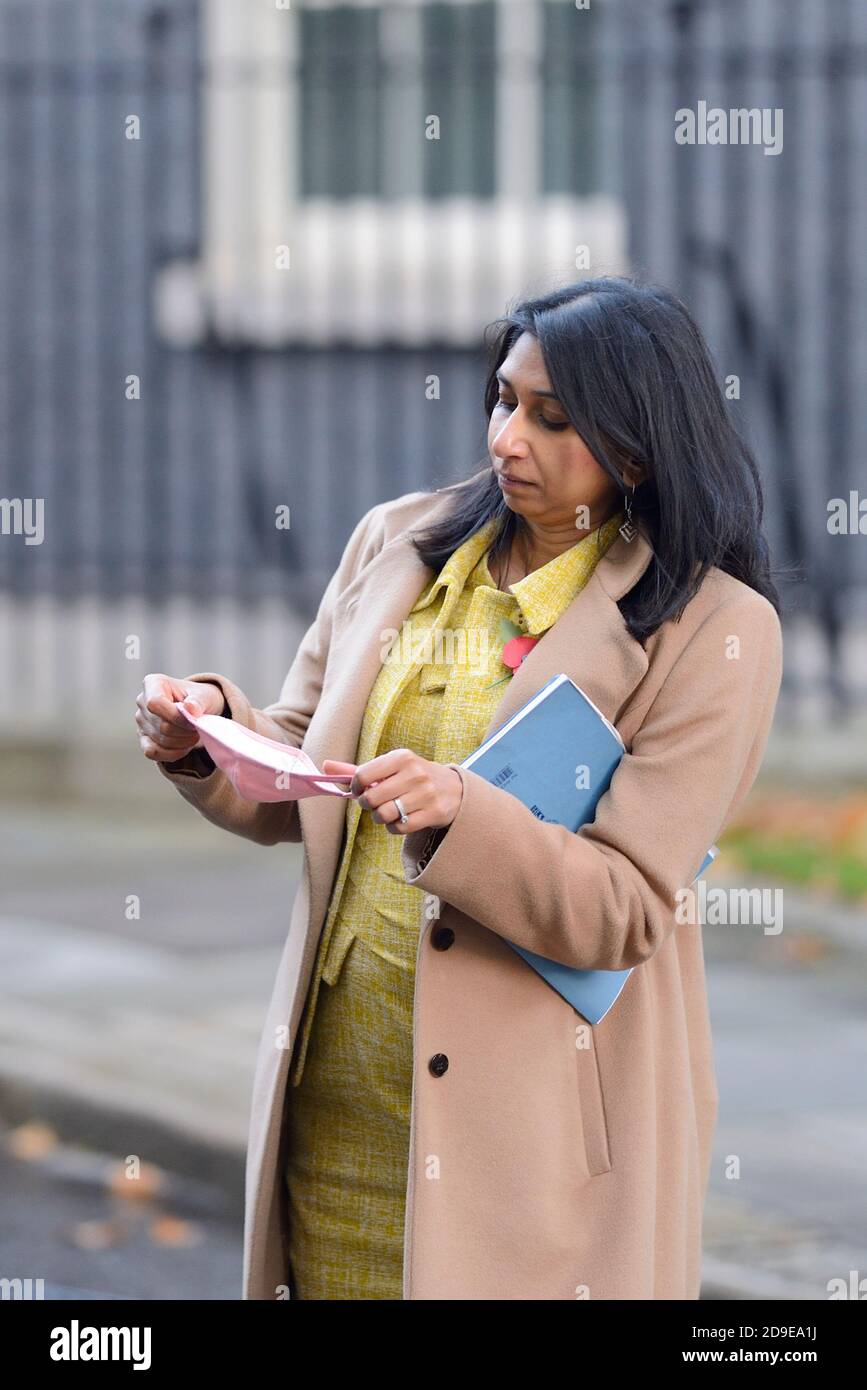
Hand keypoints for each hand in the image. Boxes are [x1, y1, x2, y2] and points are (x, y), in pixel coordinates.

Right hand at [135, 673, 224, 762]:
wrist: (197, 709)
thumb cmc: (199, 699)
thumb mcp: (204, 696)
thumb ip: (198, 702)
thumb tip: (190, 709)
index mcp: (153, 684)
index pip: (155, 703)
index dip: (175, 716)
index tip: (193, 721)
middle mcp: (142, 701)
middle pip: (161, 725)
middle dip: (184, 731)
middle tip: (199, 729)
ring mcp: (141, 721)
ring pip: (160, 740)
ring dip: (182, 743)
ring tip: (194, 735)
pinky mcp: (143, 739)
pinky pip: (153, 752)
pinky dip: (172, 753)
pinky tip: (185, 748)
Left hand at [322, 749, 462, 835]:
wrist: (454, 789)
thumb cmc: (413, 777)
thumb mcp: (390, 767)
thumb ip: (358, 769)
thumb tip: (325, 767)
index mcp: (401, 757)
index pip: (363, 775)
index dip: (355, 788)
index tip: (359, 791)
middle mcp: (414, 773)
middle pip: (371, 798)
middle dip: (367, 805)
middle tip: (375, 803)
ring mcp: (425, 794)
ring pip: (384, 815)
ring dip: (380, 818)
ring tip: (387, 812)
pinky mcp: (433, 813)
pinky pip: (399, 828)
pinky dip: (394, 828)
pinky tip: (401, 820)